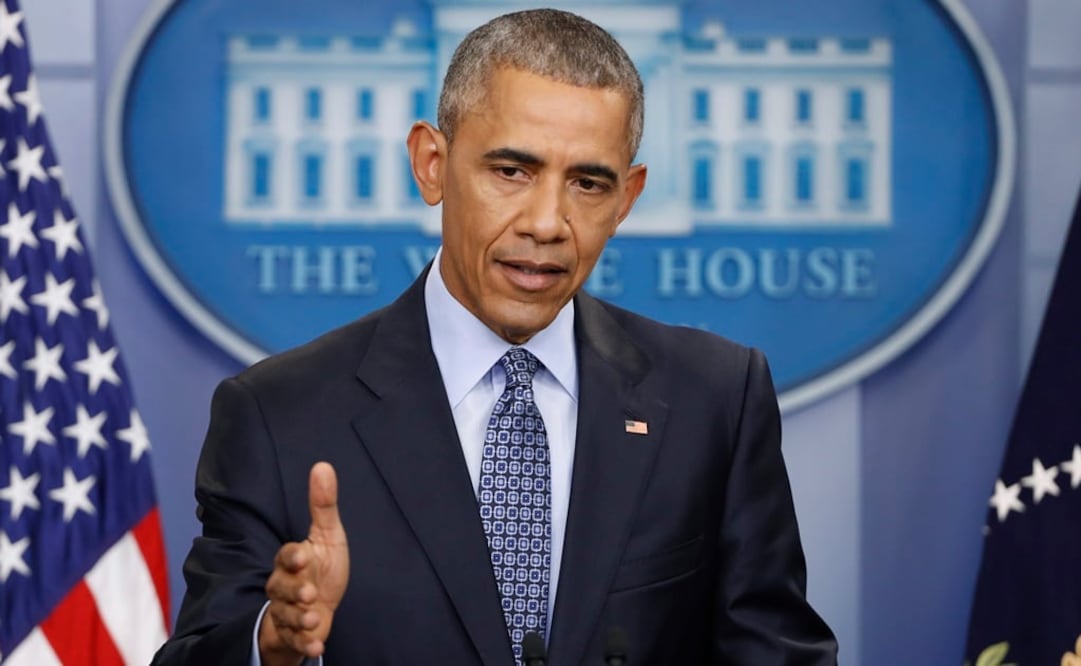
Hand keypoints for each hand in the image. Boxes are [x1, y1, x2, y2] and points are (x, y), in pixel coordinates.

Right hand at [259, 462, 349, 664]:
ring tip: (315, 617)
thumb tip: (323, 466)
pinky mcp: (293, 635)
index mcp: (292, 561)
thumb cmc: (322, 569)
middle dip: (293, 591)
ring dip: (299, 618)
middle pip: (279, 587)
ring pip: (285, 615)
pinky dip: (305, 644)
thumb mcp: (328, 537)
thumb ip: (323, 506)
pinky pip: (294, 641)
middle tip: (309, 593)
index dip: (293, 556)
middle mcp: (283, 586)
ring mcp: (287, 612)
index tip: (304, 556)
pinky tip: (317, 646)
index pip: (287, 556)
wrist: (320, 609)